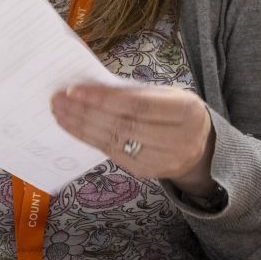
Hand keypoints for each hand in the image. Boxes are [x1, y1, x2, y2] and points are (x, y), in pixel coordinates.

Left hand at [51, 83, 216, 192]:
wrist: (200, 144)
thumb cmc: (176, 111)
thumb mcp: (165, 95)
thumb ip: (134, 92)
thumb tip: (92, 87)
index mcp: (186, 112)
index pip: (137, 106)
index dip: (104, 99)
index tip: (74, 89)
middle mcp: (179, 140)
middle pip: (123, 126)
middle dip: (86, 113)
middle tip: (60, 101)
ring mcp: (164, 161)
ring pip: (115, 142)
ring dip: (82, 127)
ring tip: (61, 112)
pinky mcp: (148, 172)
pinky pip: (114, 154)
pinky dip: (91, 139)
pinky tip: (74, 127)